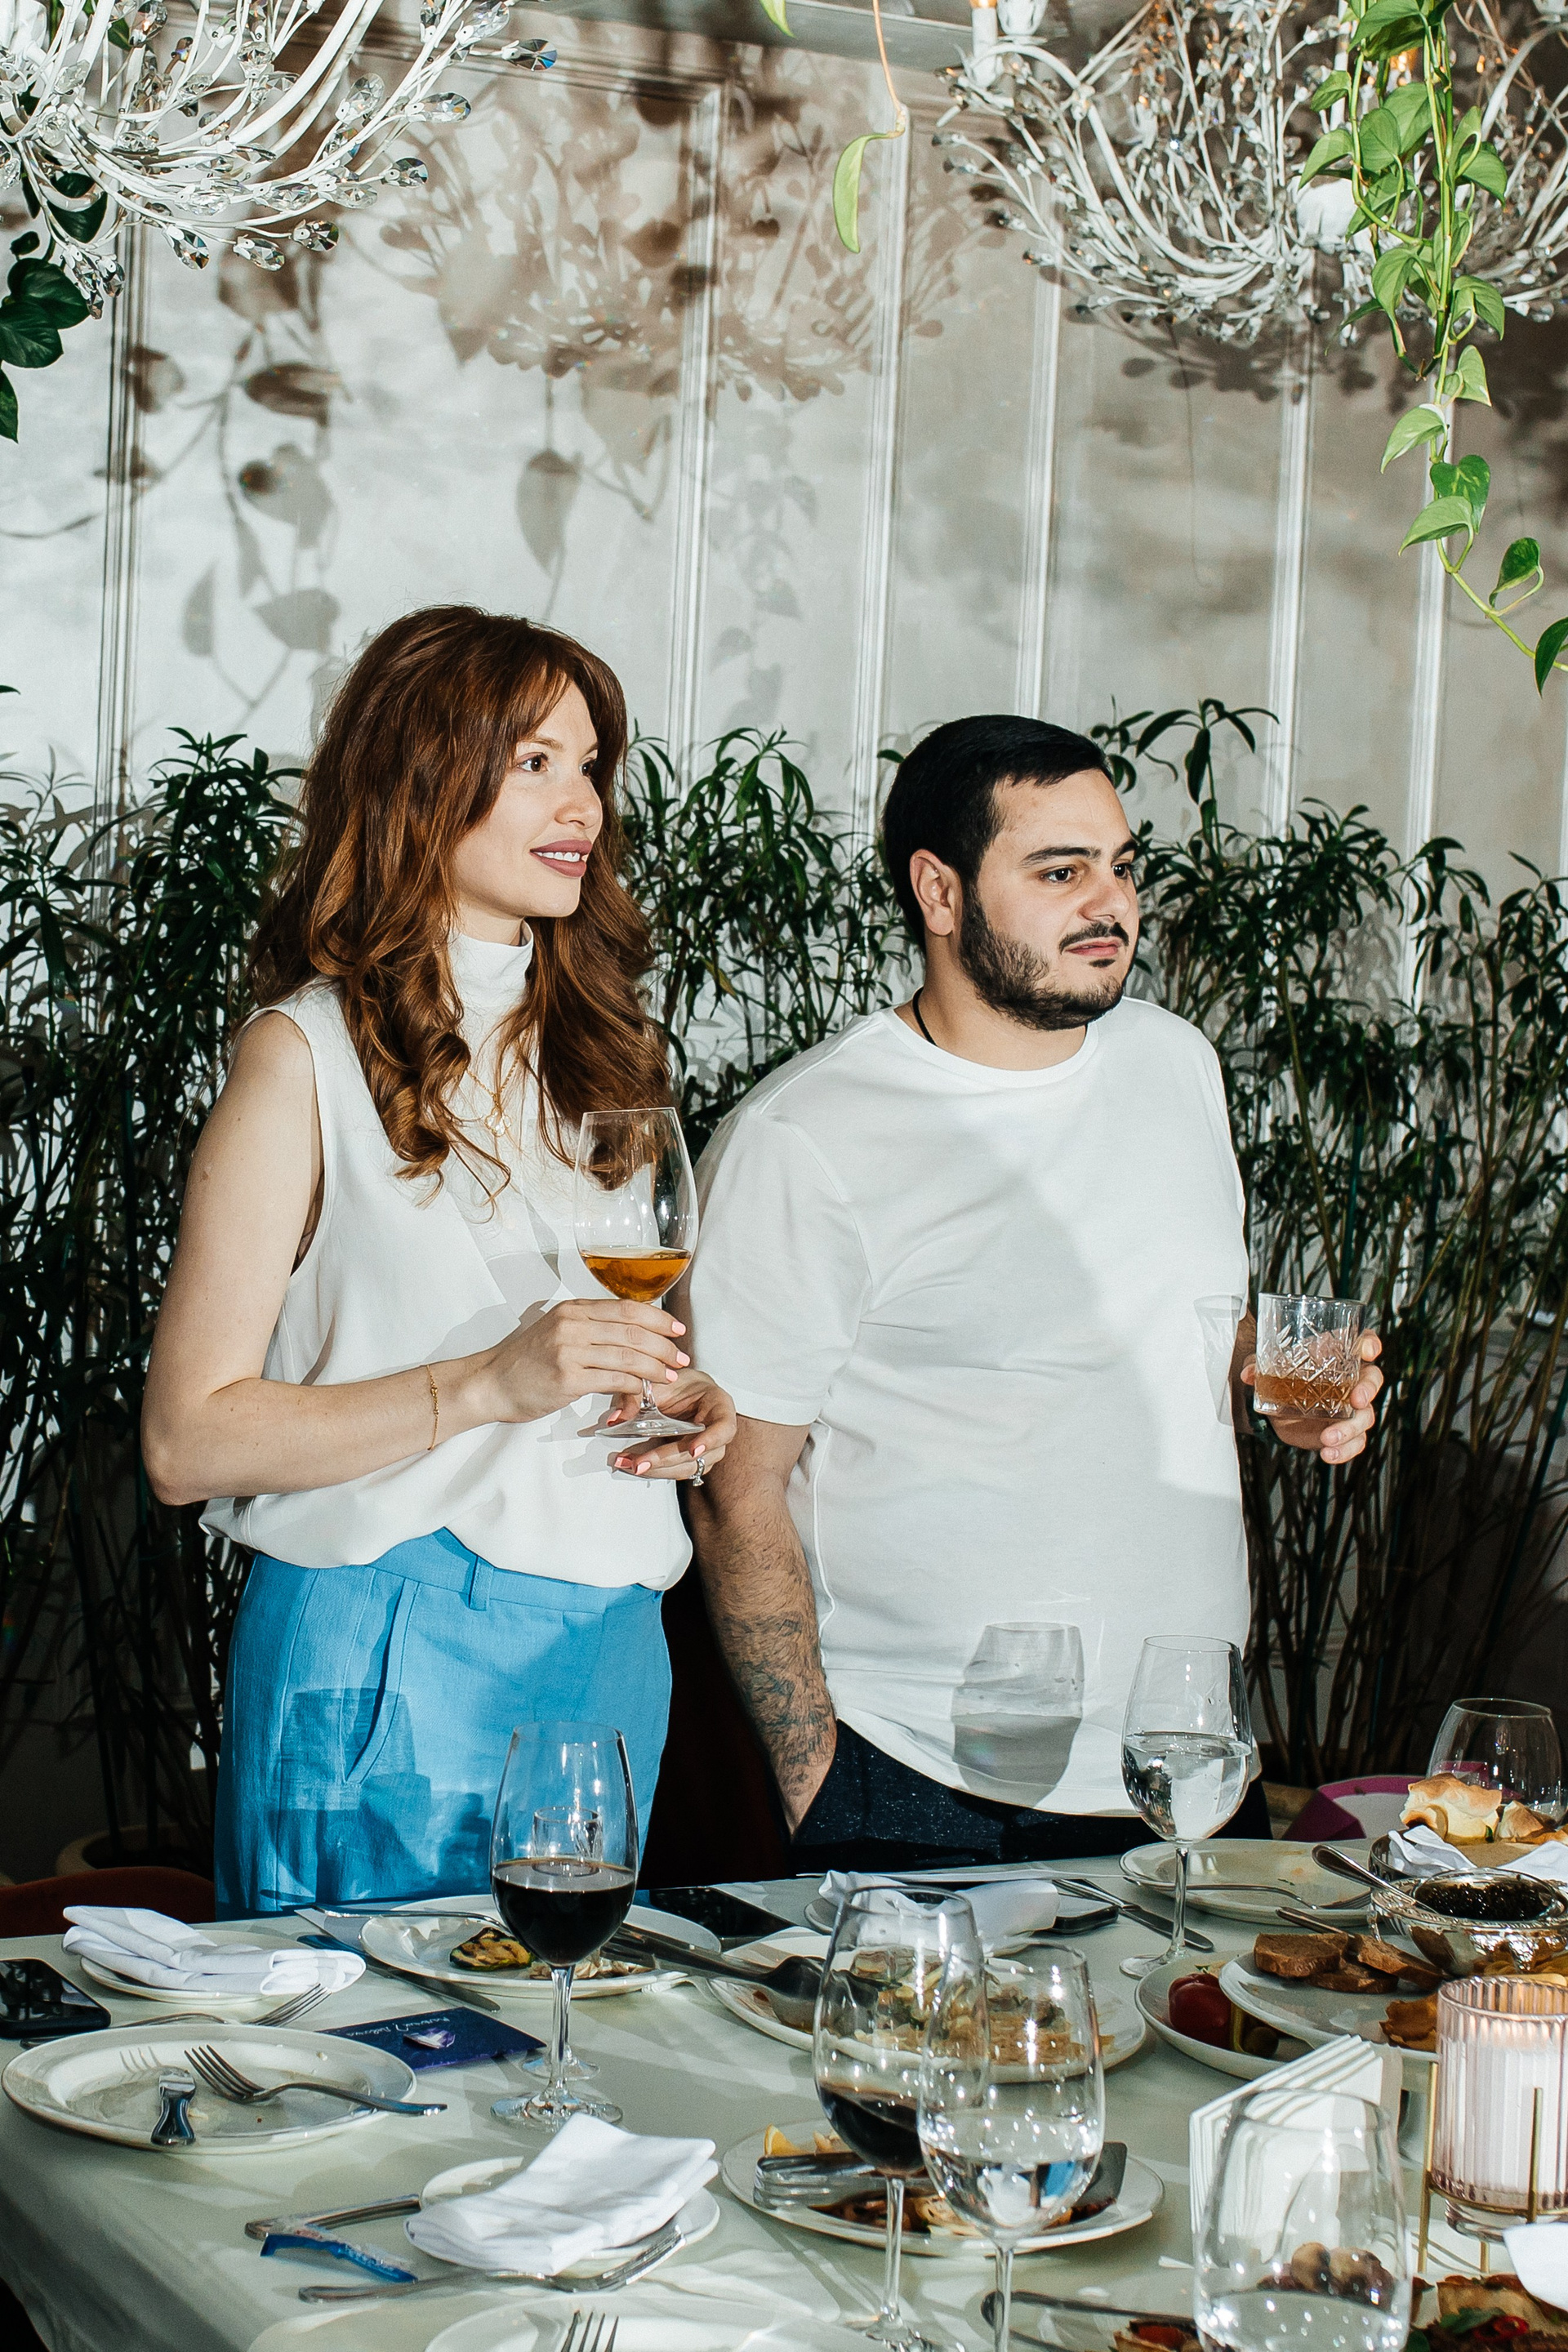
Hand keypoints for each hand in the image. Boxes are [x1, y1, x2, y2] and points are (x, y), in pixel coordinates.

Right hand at [479, 1297, 690, 1424]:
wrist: (490, 1383)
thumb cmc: (527, 1361)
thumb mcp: (558, 1331)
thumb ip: (591, 1328)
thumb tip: (635, 1333)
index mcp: (573, 1309)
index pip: (627, 1308)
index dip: (658, 1319)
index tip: (677, 1329)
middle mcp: (572, 1324)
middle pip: (632, 1331)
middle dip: (664, 1345)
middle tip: (682, 1358)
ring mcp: (568, 1350)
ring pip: (628, 1356)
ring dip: (655, 1367)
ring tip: (670, 1375)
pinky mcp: (567, 1378)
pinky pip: (613, 1379)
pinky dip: (635, 1385)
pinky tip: (645, 1390)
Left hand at [610, 1372, 737, 1481]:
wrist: (685, 1392)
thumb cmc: (680, 1384)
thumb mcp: (661, 1382)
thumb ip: (639, 1396)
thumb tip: (617, 1418)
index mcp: (720, 1407)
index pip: (724, 1428)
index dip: (711, 1439)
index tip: (693, 1449)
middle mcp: (718, 1433)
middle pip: (698, 1455)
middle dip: (666, 1460)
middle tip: (640, 1463)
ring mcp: (707, 1451)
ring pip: (685, 1468)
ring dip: (657, 1469)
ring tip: (628, 1463)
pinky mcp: (691, 1461)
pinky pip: (675, 1470)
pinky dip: (654, 1469)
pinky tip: (632, 1464)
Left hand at [1240, 1331, 1384, 1465]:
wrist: (1278, 1406)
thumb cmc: (1283, 1375)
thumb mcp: (1268, 1366)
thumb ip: (1259, 1366)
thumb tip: (1248, 1374)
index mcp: (1338, 1355)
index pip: (1362, 1342)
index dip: (1370, 1344)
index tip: (1368, 1350)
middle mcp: (1350, 1380)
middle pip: (1372, 1380)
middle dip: (1368, 1389)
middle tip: (1357, 1400)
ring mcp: (1349, 1408)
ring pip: (1365, 1416)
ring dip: (1350, 1428)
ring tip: (1328, 1438)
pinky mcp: (1343, 1430)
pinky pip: (1355, 1442)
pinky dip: (1346, 1450)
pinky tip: (1330, 1454)